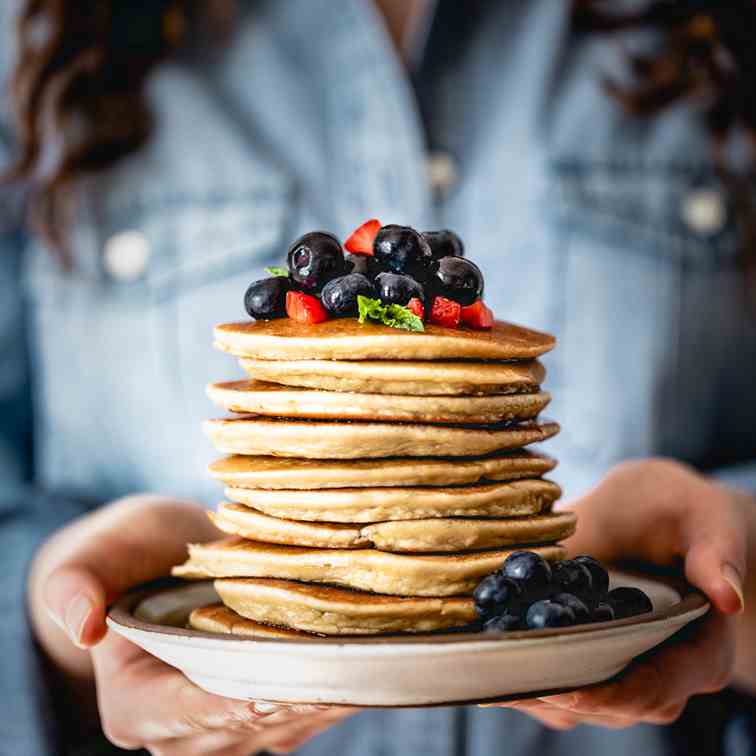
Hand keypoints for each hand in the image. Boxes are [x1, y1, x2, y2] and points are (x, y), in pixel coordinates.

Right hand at [28, 495, 352, 753]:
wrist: (161, 559)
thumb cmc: (128, 554)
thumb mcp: (97, 554)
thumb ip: (78, 585)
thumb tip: (84, 622)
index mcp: (133, 706)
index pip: (188, 713)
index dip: (231, 701)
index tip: (277, 685)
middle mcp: (181, 731)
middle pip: (244, 723)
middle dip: (290, 698)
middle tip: (338, 670)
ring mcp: (225, 726)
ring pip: (280, 724)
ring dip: (319, 698)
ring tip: (360, 668)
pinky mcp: (260, 711)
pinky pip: (298, 714)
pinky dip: (328, 691)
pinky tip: (361, 666)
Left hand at [487, 458, 748, 729]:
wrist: (643, 511)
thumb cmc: (676, 509)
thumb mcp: (700, 513)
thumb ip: (714, 548)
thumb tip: (728, 594)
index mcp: (698, 650)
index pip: (657, 689)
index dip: (614, 695)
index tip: (568, 690)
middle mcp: (656, 671)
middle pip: (607, 703)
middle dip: (559, 695)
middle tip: (508, 681)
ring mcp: (615, 667)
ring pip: (573, 700)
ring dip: (531, 688)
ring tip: (487, 673)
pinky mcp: (580, 654)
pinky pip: (551, 676)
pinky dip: (519, 669)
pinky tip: (484, 653)